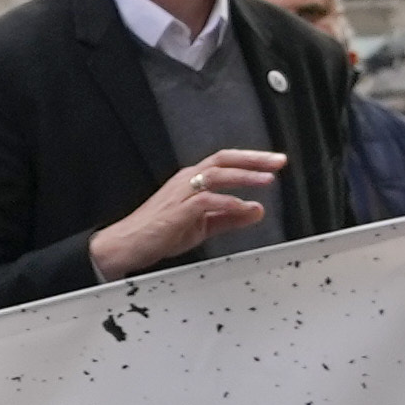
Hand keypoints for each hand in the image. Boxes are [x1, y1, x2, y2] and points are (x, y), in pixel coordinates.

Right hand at [88, 146, 285, 275]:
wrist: (126, 245)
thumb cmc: (157, 232)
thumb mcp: (202, 225)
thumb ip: (230, 217)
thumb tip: (257, 210)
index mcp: (192, 181)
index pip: (226, 162)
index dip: (252, 160)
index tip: (274, 163)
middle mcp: (187, 180)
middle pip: (224, 160)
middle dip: (254, 159)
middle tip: (278, 162)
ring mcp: (181, 193)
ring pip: (216, 175)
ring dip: (244, 177)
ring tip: (267, 180)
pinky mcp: (177, 209)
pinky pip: (206, 200)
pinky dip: (227, 202)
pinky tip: (243, 206)